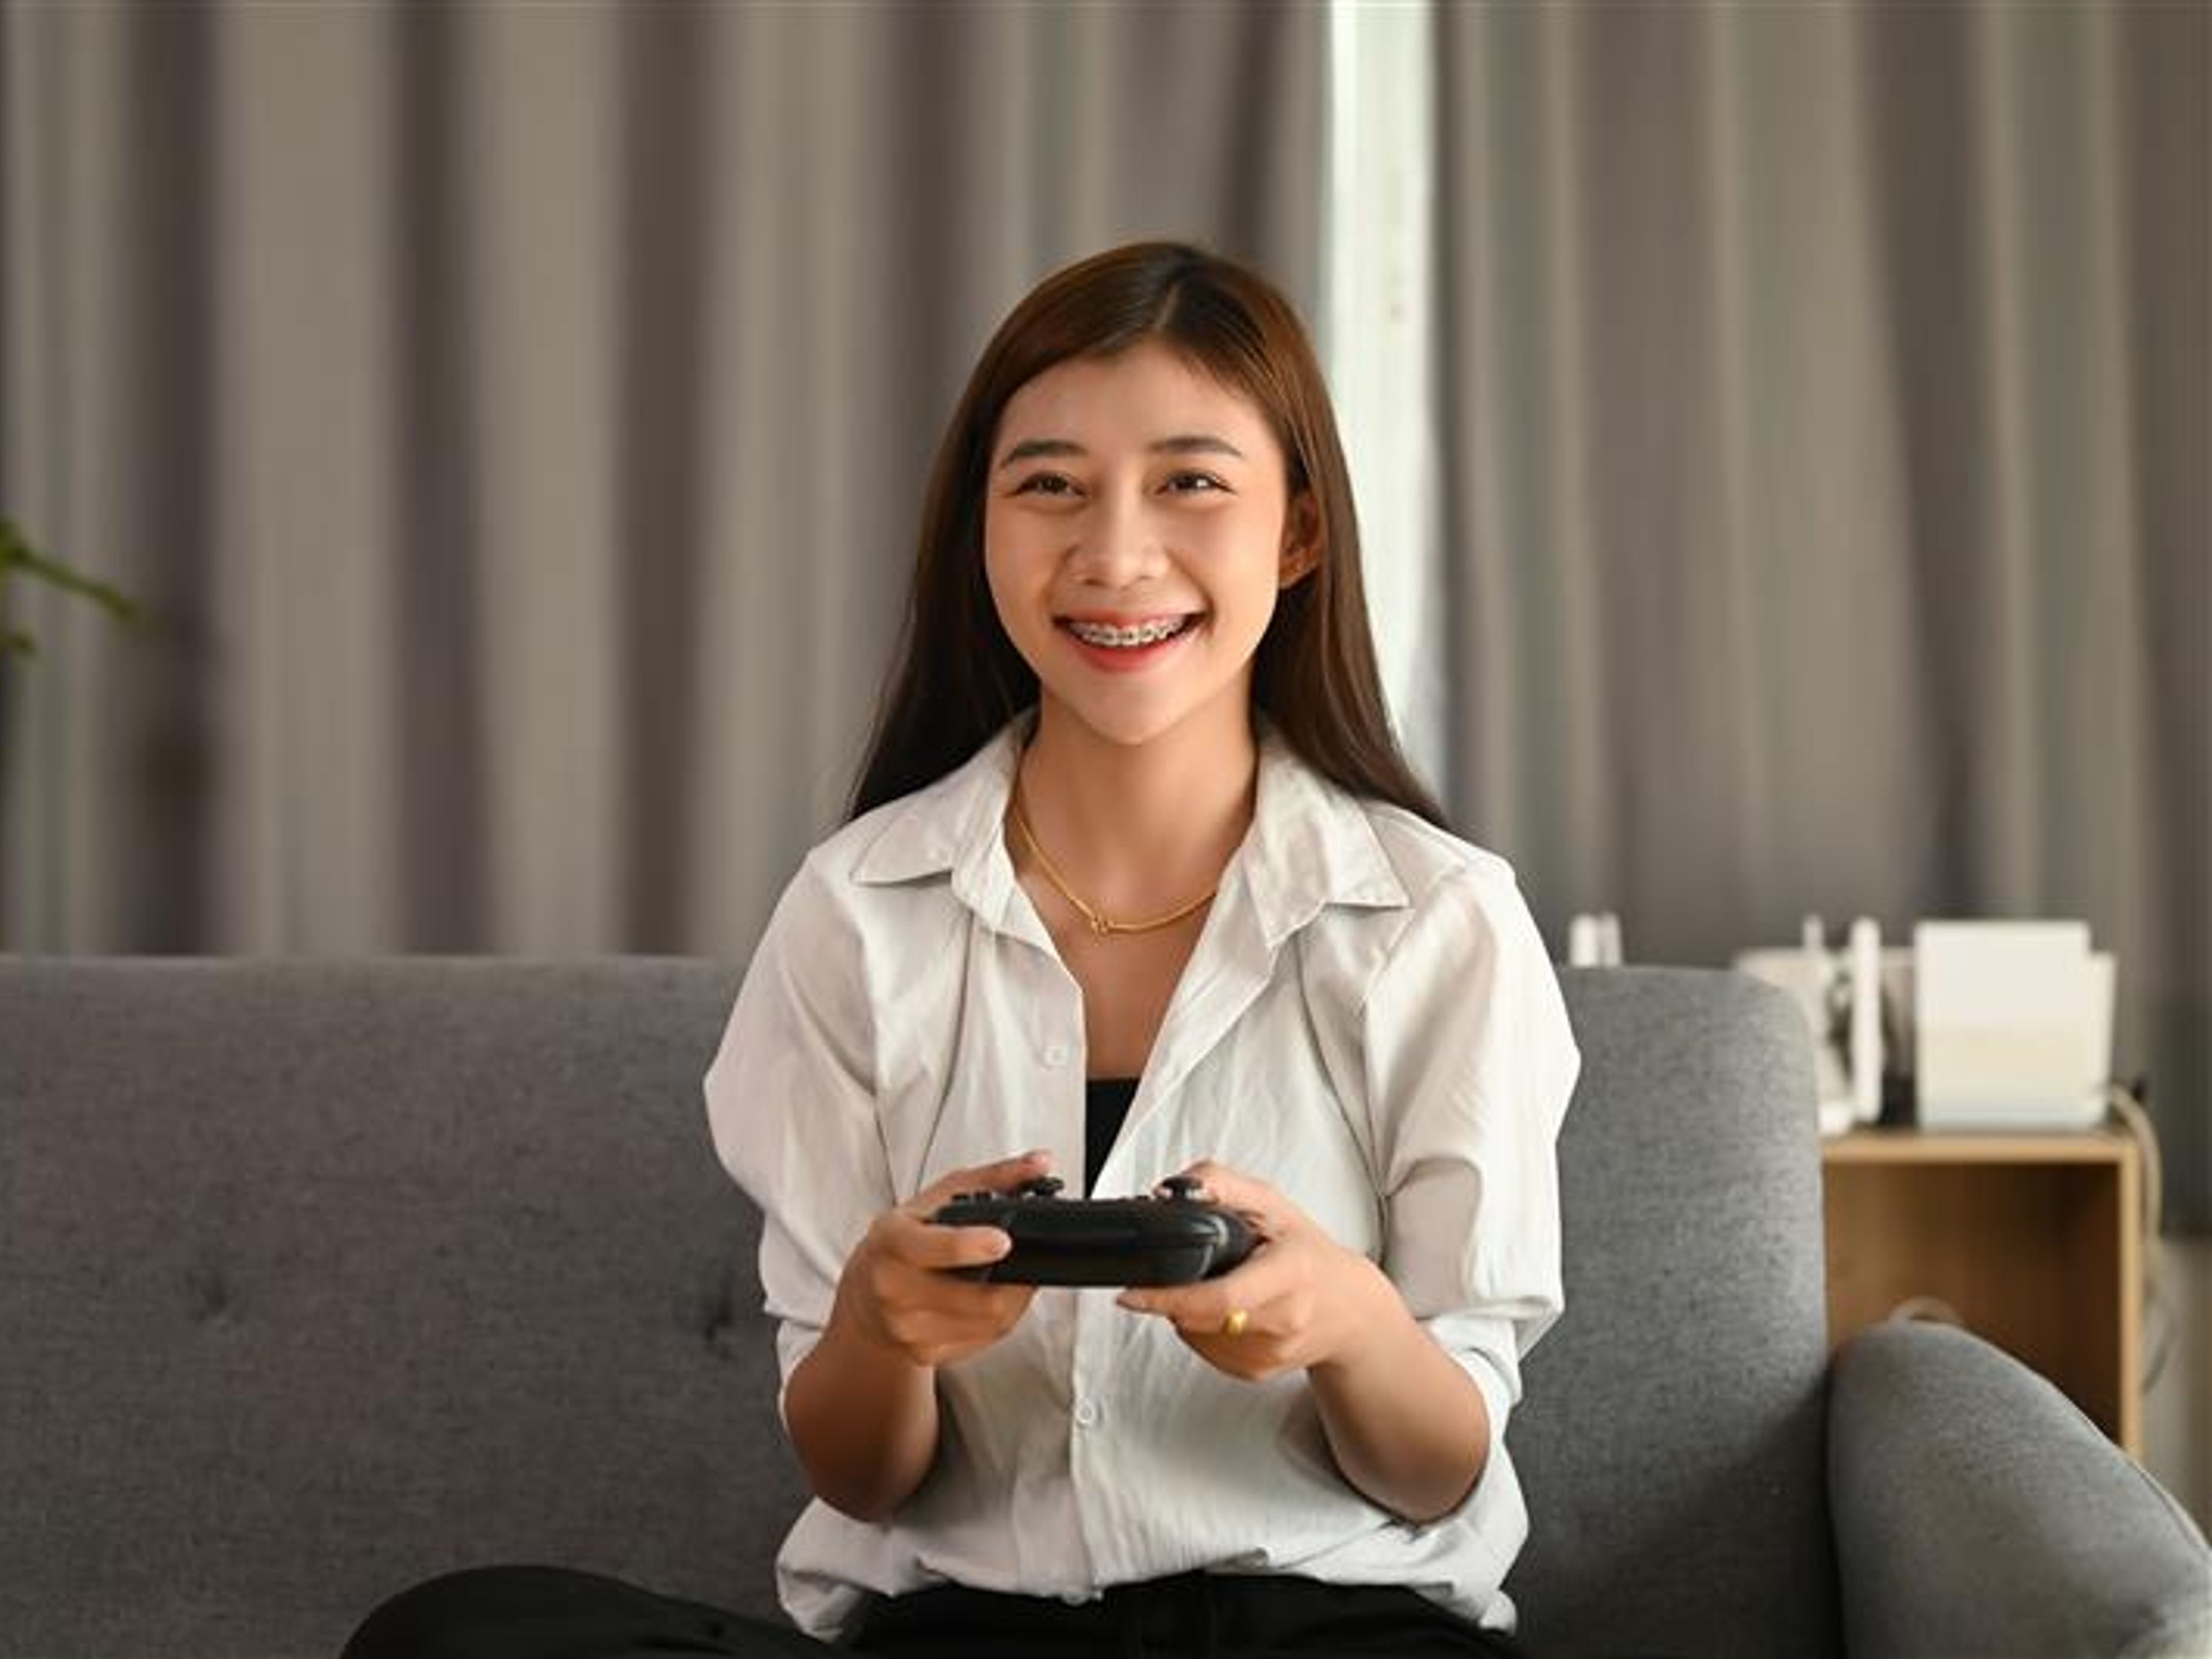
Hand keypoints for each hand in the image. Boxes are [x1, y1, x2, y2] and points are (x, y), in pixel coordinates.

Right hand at [829, 1150, 1051, 1368]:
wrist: (865, 1295)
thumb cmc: (903, 1239)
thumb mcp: (938, 1198)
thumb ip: (994, 1177)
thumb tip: (1041, 1162)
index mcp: (892, 1242)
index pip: (934, 1248)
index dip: (971, 1246)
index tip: (1002, 1240)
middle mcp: (894, 1289)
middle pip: (979, 1298)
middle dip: (1016, 1280)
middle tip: (1028, 1260)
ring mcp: (907, 1327)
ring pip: (989, 1323)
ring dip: (1015, 1300)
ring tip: (1014, 1277)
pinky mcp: (923, 1353)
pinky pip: (983, 1341)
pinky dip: (1001, 1320)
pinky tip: (994, 1299)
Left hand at [1116, 1160, 1393, 1382]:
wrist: (1351, 1309)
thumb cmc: (1308, 1252)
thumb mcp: (1271, 1204)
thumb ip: (1220, 1184)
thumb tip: (1170, 1192)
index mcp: (1292, 1272)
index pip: (1222, 1297)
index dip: (1171, 1297)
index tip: (1133, 1293)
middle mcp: (1286, 1318)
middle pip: (1202, 1317)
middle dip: (1174, 1296)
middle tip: (1171, 1274)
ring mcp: (1272, 1352)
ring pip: (1197, 1335)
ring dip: (1186, 1310)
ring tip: (1214, 1284)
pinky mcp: (1259, 1371)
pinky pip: (1207, 1350)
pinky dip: (1200, 1328)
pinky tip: (1222, 1309)